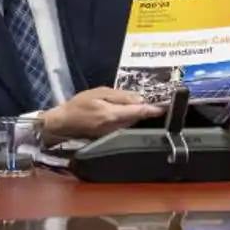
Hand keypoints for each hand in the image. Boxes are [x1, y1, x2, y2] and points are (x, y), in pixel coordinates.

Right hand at [41, 87, 165, 141]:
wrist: (63, 123)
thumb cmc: (78, 105)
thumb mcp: (98, 93)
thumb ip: (120, 96)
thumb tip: (140, 99)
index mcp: (113, 114)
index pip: (140, 112)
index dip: (155, 109)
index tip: (166, 107)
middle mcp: (117, 127)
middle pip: (138, 117)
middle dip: (144, 109)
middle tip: (149, 100)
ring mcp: (114, 134)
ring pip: (133, 122)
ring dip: (137, 114)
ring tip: (135, 105)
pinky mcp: (111, 137)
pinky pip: (126, 126)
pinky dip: (129, 119)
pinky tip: (123, 113)